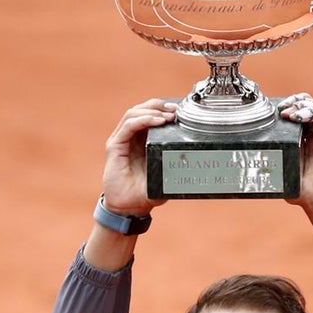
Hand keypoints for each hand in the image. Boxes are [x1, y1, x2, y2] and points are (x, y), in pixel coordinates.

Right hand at [101, 99, 176, 215]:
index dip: (164, 109)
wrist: (129, 207)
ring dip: (152, 110)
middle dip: (159, 105)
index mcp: (142, 140)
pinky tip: (157, 120)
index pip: (150, 115)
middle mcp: (130, 137)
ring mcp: (121, 140)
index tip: (181, 110)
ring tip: (168, 115)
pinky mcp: (114, 146)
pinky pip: (128, 126)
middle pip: (142, 109)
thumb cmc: (146, 192)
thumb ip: (175, 162)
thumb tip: (198, 153)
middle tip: (176, 109)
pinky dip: (143, 120)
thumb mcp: (166, 174)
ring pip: (133, 113)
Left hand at [278, 93, 312, 257]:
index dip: (286, 106)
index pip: (296, 111)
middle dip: (293, 101)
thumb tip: (247, 152)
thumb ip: (271, 159)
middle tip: (281, 109)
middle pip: (307, 103)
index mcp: (302, 138)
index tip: (272, 111)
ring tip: (289, 114)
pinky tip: (299, 118)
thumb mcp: (281, 171)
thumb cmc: (303, 190)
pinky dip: (312, 112)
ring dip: (301, 104)